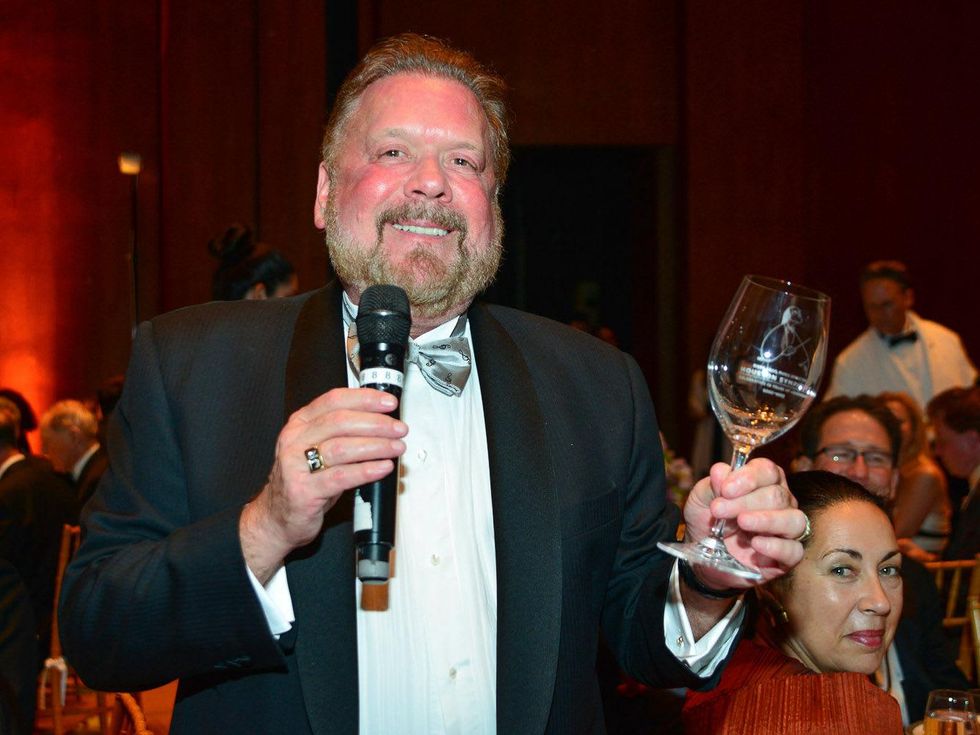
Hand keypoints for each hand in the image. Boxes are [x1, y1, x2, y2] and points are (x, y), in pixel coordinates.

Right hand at [240, 387, 406, 581]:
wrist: (277, 517)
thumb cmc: (303, 481)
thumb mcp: (317, 449)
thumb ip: (342, 433)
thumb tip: (382, 423)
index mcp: (301, 424)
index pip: (334, 400)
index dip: (365, 399)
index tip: (388, 403)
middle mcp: (296, 440)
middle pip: (340, 422)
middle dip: (376, 423)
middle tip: (398, 429)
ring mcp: (296, 465)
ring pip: (342, 447)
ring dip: (376, 446)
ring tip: (396, 447)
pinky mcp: (304, 490)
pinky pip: (341, 476)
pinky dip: (366, 470)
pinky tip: (382, 468)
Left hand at [682, 459, 806, 589]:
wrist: (702, 556)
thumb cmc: (706, 521)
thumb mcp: (700, 500)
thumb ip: (712, 485)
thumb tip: (721, 471)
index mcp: (763, 483)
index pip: (767, 471)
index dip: (748, 477)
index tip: (725, 489)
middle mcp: (781, 504)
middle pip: (777, 495)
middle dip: (745, 501)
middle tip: (719, 510)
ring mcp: (786, 530)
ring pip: (793, 520)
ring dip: (766, 520)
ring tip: (742, 522)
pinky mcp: (786, 557)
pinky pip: (794, 550)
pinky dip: (776, 546)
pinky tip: (755, 544)